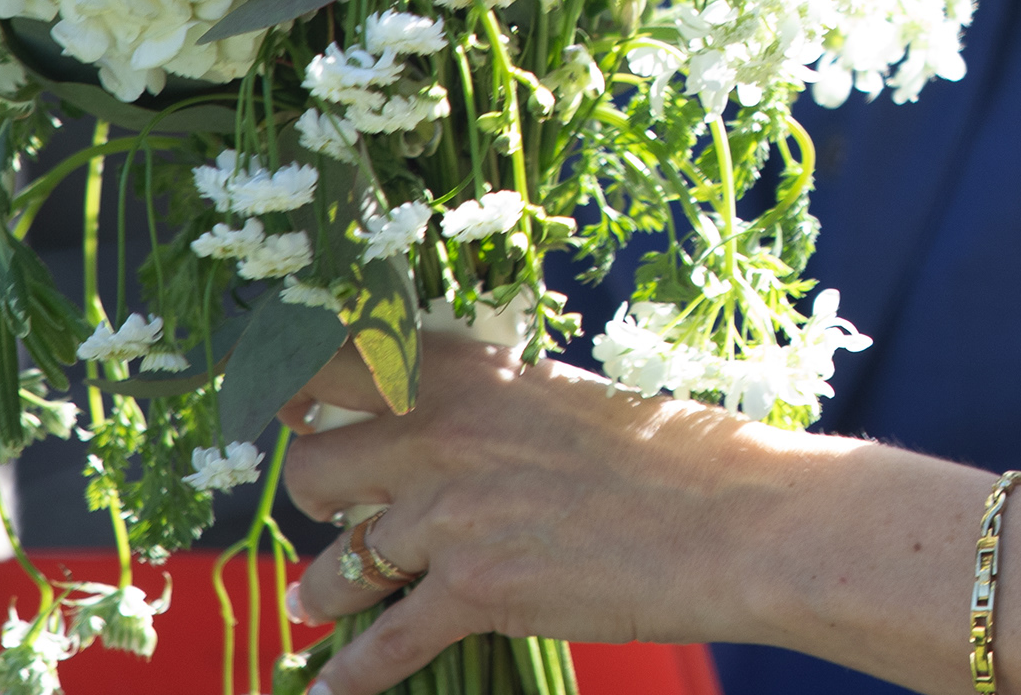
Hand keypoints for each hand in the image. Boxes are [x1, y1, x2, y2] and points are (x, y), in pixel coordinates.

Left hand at [277, 335, 807, 691]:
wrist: (739, 517)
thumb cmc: (678, 453)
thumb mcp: (569, 400)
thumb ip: (494, 408)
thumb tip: (445, 431)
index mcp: (472, 370)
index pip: (338, 357)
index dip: (295, 381)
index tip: (281, 398)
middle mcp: (443, 430)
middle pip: (315, 466)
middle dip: (319, 496)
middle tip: (337, 509)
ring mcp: (451, 512)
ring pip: (336, 560)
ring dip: (323, 589)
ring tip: (315, 602)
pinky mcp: (473, 588)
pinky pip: (382, 643)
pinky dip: (352, 674)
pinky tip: (329, 691)